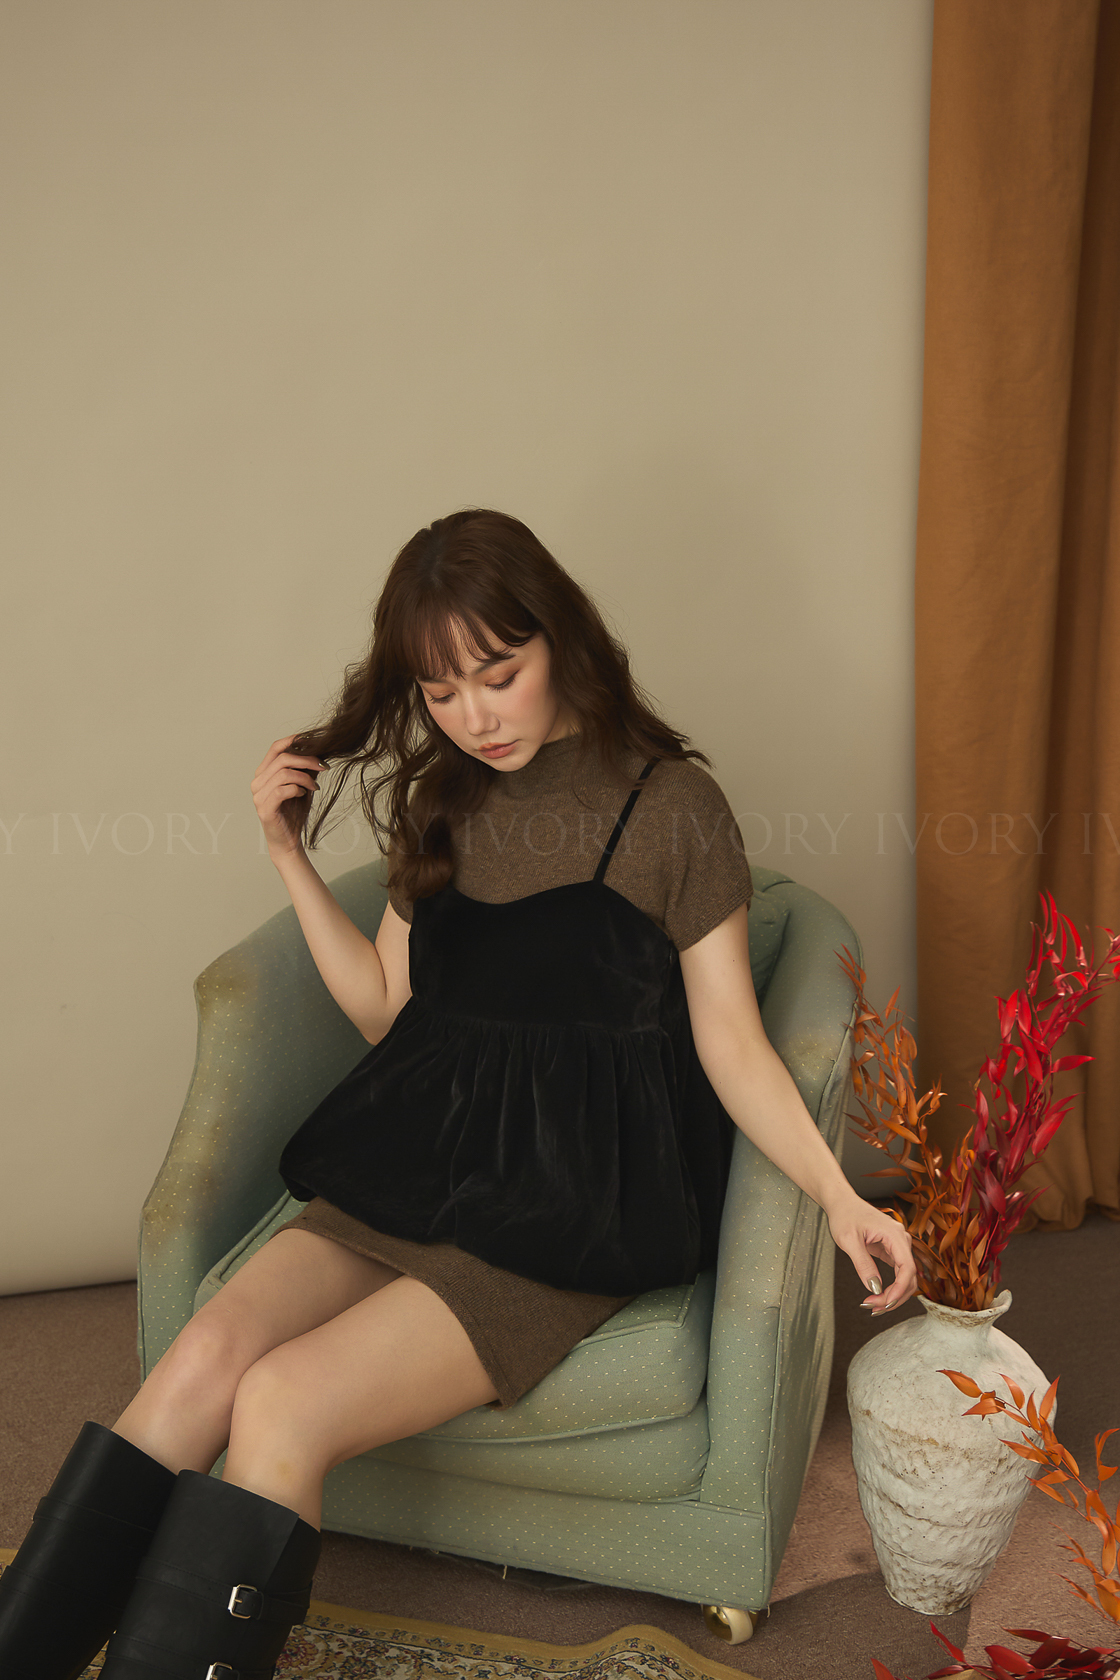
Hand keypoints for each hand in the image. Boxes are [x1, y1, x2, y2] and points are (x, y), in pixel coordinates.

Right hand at [251, 735, 326, 858]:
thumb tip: (318, 750)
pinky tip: (304, 794)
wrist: (288, 841)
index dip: (293, 740)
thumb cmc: (293, 813)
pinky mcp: (265, 808)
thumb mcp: (302, 785)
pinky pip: (283, 790)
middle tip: (323, 766)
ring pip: (284, 774)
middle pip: (283, 758)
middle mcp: (257, 782)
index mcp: (263, 773)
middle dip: (307, 760)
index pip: (275, 748)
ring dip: (305, 777)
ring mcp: (259, 795)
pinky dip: (298, 789)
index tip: (312, 741)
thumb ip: (304, 769)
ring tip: (314, 786)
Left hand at [826, 1193, 916, 1314]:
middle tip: (873, 1308)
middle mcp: (902, 1240)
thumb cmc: (844, 1215)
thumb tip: (874, 1288)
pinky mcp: (892, 1250)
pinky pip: (897, 1273)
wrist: (842, 1202)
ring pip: (905, 1278)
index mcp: (895, 1235)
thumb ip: (863, 1264)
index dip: (898, 1290)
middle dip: (894, 1296)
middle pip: (909, 1277)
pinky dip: (890, 1287)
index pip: (908, 1269)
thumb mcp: (849, 1241)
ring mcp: (898, 1245)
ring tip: (873, 1306)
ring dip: (893, 1295)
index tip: (884, 1303)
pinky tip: (877, 1296)